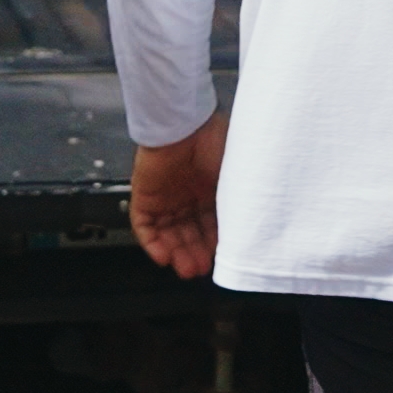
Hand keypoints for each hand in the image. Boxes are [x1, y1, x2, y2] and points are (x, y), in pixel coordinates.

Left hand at [130, 110, 228, 277]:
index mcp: (212, 189)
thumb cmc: (216, 143)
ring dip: (176, 253)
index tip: (220, 259)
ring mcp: (166, 197)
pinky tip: (163, 256)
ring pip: (168, 234)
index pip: (212, 227)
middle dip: (195, 254)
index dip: (215, 245)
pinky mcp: (145, 195)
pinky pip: (144, 226)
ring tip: (185, 268)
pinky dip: (152, 244)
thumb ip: (240, 205)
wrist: (185, 124)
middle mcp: (189, 195)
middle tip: (200, 269)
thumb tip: (248, 232)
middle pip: (189, 234)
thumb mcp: (237, 179)